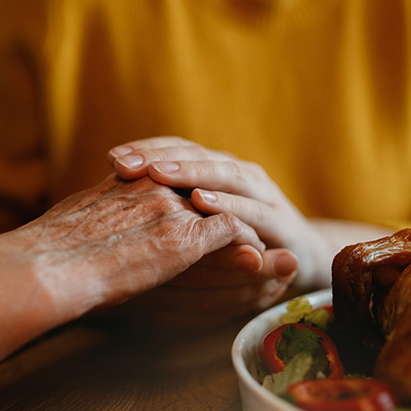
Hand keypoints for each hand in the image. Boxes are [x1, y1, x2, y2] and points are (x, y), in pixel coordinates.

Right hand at [0, 174, 262, 408]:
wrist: (49, 266)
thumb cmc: (46, 253)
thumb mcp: (74, 220)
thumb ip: (94, 214)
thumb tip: (79, 226)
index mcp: (129, 184)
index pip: (176, 184)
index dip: (197, 200)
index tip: (211, 215)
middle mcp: (154, 188)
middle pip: (206, 193)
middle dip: (228, 210)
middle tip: (252, 228)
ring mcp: (173, 210)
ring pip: (225, 210)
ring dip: (247, 229)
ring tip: (264, 246)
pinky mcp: (186, 238)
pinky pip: (232, 233)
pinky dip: (248, 245)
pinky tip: (258, 261)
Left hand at [108, 137, 332, 291]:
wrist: (297, 261)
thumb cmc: (236, 243)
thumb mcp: (200, 225)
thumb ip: (171, 208)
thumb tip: (118, 200)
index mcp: (217, 169)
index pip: (178, 149)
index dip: (148, 150)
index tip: (113, 158)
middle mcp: (239, 173)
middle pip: (197, 155)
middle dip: (161, 157)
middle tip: (127, 163)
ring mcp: (263, 194)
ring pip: (225, 174)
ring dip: (191, 172)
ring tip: (159, 173)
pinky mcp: (281, 221)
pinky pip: (253, 210)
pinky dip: (228, 204)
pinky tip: (202, 202)